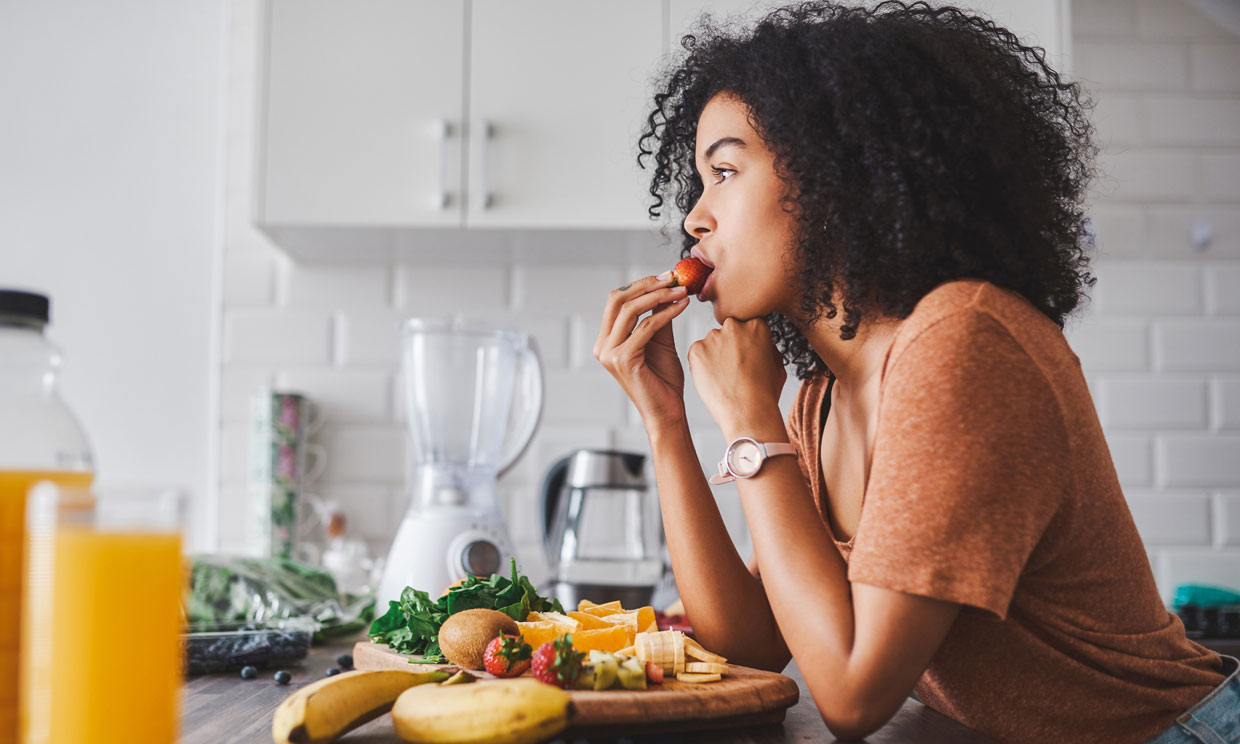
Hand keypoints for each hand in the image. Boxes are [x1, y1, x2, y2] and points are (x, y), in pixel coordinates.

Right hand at [594, 273, 690, 432]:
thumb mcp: (659, 341)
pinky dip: (666, 313)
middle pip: (617, 300)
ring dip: (658, 296)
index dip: (640, 284)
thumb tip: (665, 288)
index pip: (616, 301)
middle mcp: (603, 346)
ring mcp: (609, 353)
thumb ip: (657, 316)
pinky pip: (646, 327)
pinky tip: (682, 306)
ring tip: (681, 290)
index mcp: (607, 340)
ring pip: (630, 310)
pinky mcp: (623, 360)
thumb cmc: (663, 380)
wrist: (667, 411)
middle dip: (646, 285)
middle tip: (672, 277)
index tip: (666, 276)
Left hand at [687, 318, 786, 437]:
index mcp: (756, 325)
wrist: (747, 412)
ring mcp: (713, 337)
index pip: (747, 327)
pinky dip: (702, 365)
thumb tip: (761, 344)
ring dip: (715, 356)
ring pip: (711, 343)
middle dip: (730, 347)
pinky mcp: (696, 350)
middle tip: (734, 369)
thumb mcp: (777, 366)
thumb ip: (768, 348)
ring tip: (724, 379)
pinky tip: (713, 380)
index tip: (747, 358)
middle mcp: (733, 326)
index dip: (747, 344)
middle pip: (728, 332)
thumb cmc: (765, 393)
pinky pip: (697, 354)